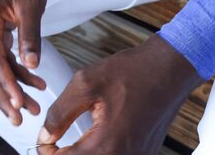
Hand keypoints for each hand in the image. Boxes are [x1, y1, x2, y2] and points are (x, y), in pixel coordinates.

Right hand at [0, 0, 48, 125]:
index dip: (4, 84)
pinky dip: (16, 74)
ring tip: (32, 107)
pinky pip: (2, 59)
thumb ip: (30, 35)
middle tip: (18, 119)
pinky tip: (36, 82)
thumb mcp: (31, 4)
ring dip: (10, 89)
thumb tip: (31, 65)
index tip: (18, 102)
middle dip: (2, 97)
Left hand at [36, 37, 198, 153]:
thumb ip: (59, 114)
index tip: (45, 140)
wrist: (170, 68)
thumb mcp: (85, 84)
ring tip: (71, 142)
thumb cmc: (133, 72)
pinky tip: (93, 139)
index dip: (47, 152)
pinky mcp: (144, 154)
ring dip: (82, 154)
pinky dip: (100, 152)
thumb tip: (46, 136)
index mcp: (107, 146)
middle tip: (55, 141)